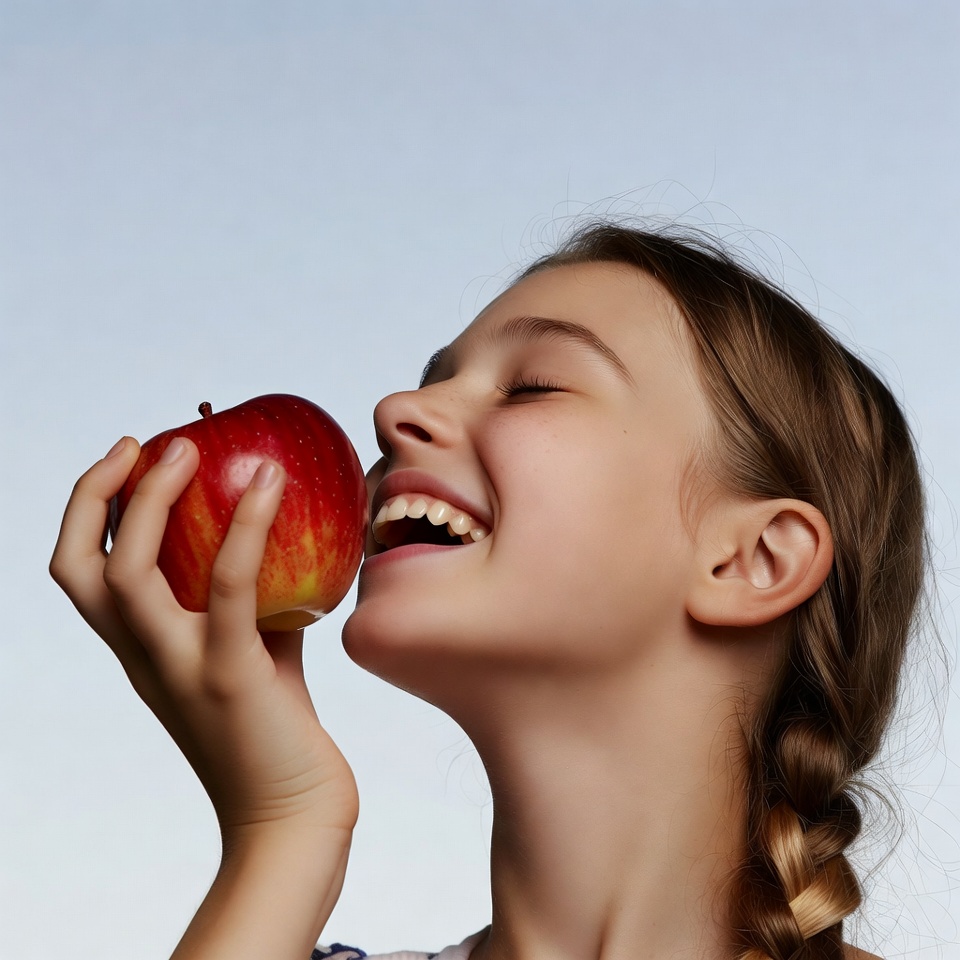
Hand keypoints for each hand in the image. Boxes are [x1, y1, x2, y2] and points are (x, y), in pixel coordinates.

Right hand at [50, 434, 357, 838]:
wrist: (292, 817)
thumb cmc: (276, 728)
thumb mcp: (256, 649)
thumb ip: (257, 597)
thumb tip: (286, 531)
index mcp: (141, 649)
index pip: (83, 572)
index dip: (92, 508)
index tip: (133, 456)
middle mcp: (143, 656)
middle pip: (77, 567)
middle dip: (96, 494)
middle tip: (144, 442)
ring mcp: (179, 666)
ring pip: (127, 574)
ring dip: (151, 500)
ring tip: (189, 448)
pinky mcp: (229, 673)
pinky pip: (229, 587)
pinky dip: (245, 526)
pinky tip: (272, 483)